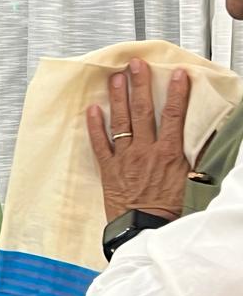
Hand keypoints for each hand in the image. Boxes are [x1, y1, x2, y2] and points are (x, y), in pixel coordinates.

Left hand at [86, 58, 190, 221]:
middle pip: (143, 112)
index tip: (177, 74)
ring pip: (120, 123)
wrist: (145, 229)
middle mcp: (145, 152)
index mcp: (169, 154)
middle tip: (135, 65)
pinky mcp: (108, 169)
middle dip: (140, 85)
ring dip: (117, 98)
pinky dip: (94, 126)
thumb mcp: (190, 180)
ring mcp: (124, 159)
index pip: (174, 116)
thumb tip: (203, 137)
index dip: (176, 93)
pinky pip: (99, 144)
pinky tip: (92, 109)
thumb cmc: (169, 209)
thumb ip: (194, 156)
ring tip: (115, 79)